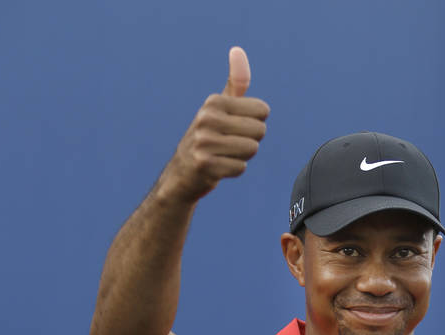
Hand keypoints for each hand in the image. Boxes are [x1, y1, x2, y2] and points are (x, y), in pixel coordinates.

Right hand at [160, 46, 269, 202]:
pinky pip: (240, 168)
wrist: (182, 173)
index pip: (263, 111)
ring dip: (242, 157)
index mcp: (214, 102)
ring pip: (251, 149)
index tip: (236, 128)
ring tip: (224, 155)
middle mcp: (207, 118)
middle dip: (251, 141)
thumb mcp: (219, 108)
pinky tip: (218, 167)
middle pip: (259, 131)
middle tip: (230, 145)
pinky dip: (233, 171)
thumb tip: (238, 50)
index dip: (256, 123)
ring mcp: (204, 142)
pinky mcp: (205, 165)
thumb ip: (235, 83)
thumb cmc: (208, 138)